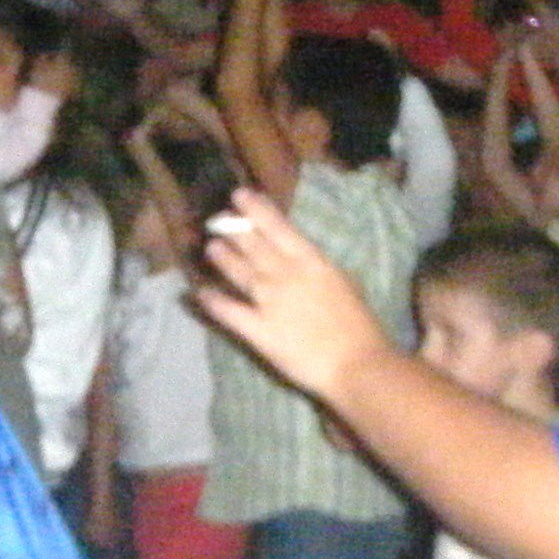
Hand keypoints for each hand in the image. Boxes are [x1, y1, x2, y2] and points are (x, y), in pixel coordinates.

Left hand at [192, 188, 394, 402]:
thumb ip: (319, 269)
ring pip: (239, 272)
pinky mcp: (258, 330)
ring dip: (222, 257)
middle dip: (232, 229)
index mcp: (311, 261)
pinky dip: (213, 300)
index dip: (256, 209)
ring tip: (210, 247)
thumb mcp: (344, 283)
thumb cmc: (360, 325)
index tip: (241, 196)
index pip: (278, 226)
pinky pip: (229, 311)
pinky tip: (199, 293)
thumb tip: (305, 261)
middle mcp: (286, 274)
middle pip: (253, 245)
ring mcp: (269, 301)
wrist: (356, 362)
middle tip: (217, 219)